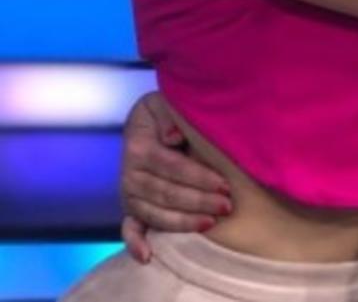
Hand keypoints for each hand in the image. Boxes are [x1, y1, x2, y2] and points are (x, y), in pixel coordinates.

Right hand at [120, 93, 231, 262]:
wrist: (148, 120)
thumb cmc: (165, 112)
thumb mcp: (164, 102)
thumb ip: (168, 115)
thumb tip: (173, 137)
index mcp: (138, 147)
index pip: (171, 167)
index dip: (198, 177)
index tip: (225, 184)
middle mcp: (129, 174)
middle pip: (166, 193)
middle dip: (198, 201)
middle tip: (226, 205)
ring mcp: (129, 194)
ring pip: (155, 214)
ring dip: (183, 222)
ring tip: (210, 223)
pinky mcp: (131, 208)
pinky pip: (129, 229)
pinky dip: (136, 244)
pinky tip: (148, 257)